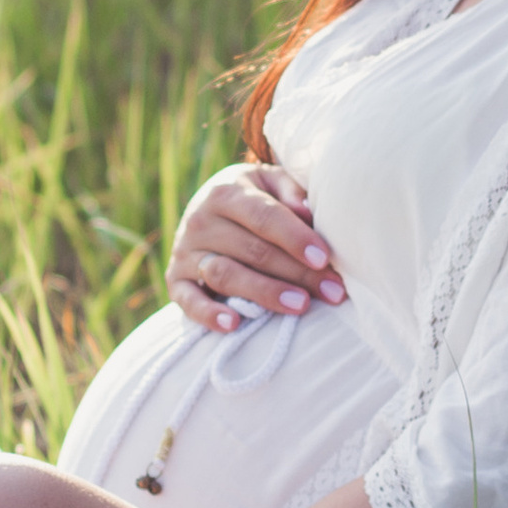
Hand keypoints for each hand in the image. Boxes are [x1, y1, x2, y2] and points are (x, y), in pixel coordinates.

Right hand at [168, 161, 349, 333]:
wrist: (208, 209)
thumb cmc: (255, 198)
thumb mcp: (271, 183)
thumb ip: (290, 191)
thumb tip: (307, 210)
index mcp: (226, 192)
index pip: (264, 216)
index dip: (295, 237)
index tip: (324, 258)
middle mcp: (201, 220)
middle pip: (253, 251)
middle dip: (297, 273)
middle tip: (332, 291)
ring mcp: (185, 252)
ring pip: (225, 275)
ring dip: (265, 292)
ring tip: (301, 305)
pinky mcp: (175, 280)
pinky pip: (188, 300)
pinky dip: (208, 314)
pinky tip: (234, 324)